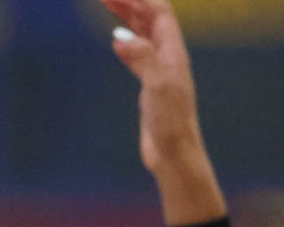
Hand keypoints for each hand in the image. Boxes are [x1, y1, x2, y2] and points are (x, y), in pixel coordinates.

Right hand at [102, 0, 226, 225]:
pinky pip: (139, 54)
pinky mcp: (151, 86)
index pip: (159, 13)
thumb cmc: (170, 123)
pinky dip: (128, 41)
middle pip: (150, 19)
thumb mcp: (157, 86)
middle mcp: (169, 57)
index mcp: (174, 53)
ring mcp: (160, 71)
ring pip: (144, 35)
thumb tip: (120, 37)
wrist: (175, 155)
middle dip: (130, 3)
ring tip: (109, 6)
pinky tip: (116, 41)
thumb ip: (142, 58)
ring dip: (128, 18)